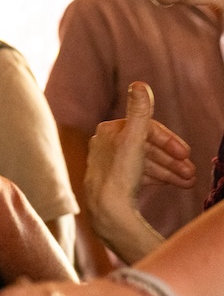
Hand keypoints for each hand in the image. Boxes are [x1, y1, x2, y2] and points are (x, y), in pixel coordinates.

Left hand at [85, 82, 193, 261]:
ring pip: (145, 163)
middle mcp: (104, 146)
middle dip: (172, 159)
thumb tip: (139, 83)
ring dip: (169, 170)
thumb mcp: (134, 139)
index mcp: (108, 132)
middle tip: (192, 171)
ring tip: (188, 182)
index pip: (145, 129)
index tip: (186, 153)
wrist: (108, 211)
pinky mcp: (112, 182)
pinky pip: (139, 176)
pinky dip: (157, 178)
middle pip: (146, 148)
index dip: (168, 140)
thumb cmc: (120, 174)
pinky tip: (172, 185)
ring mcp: (107, 165)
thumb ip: (139, 111)